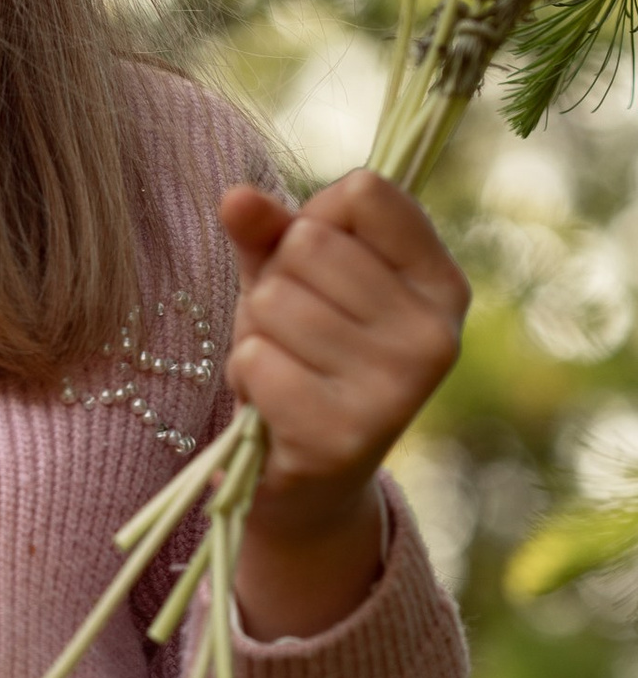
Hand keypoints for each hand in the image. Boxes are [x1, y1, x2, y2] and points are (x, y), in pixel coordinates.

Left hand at [218, 171, 467, 639]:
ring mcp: (397, 389)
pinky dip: (245, 377)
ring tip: (285, 372)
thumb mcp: (291, 282)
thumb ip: (270, 232)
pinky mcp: (346, 436)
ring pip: (276, 300)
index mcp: (441, 285)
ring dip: (256, 335)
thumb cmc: (304, 361)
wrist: (307, 485)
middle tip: (296, 337)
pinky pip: (256, 359)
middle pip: (310, 243)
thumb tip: (236, 198)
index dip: (315, 219)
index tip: (320, 269)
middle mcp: (435, 336)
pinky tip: (273, 408)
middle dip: (277, 283)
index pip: (364, 192)